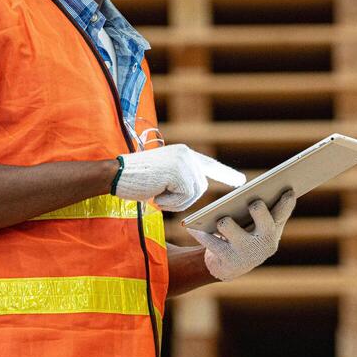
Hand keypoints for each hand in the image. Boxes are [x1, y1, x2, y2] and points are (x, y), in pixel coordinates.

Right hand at [112, 144, 244, 211]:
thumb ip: (180, 178)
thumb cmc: (134, 179)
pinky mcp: (179, 173)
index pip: (209, 164)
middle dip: (183, 199)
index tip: (241, 181)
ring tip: (156, 193)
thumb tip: (196, 190)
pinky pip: (185, 198)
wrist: (115, 174)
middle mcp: (187, 154)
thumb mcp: (163, 175)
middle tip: (160, 197)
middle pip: (200, 187)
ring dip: (175, 201)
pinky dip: (170, 203)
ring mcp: (184, 162)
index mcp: (184, 153)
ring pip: (194, 194)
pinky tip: (154, 194)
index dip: (225, 173)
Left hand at [186, 191, 295, 280]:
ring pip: (231, 228)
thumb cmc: (245, 236)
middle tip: (254, 203)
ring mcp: (246, 252)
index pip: (282, 212)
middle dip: (259, 211)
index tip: (288, 189)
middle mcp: (265, 242)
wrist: (229, 267)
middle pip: (265, 221)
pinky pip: (211, 241)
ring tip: (222, 220)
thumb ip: (262, 210)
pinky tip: (193, 227)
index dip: (287, 201)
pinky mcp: (227, 259)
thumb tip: (255, 190)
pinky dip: (200, 234)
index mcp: (273, 229)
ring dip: (225, 223)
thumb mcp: (256, 225)